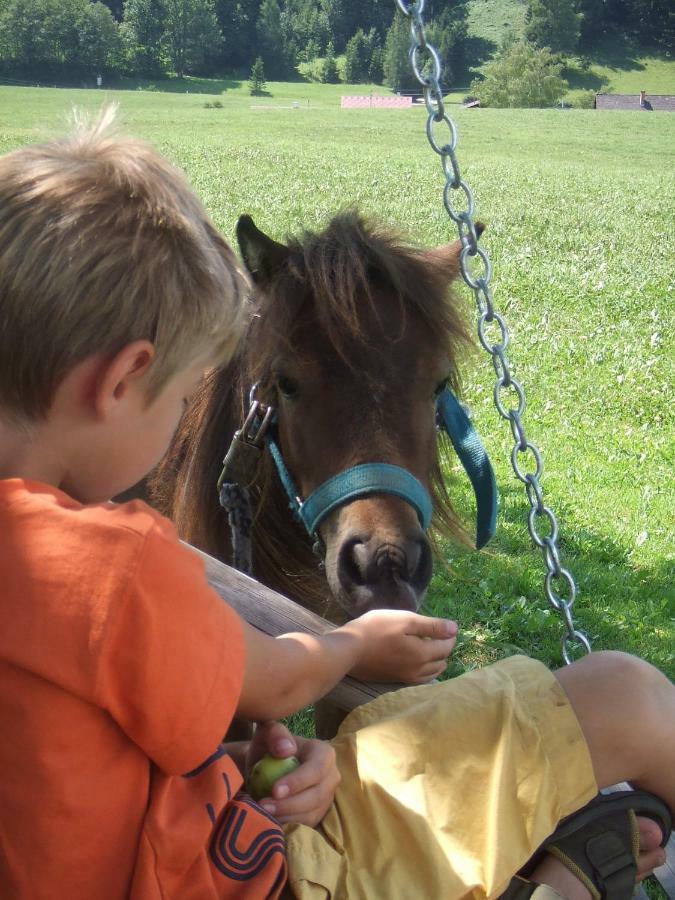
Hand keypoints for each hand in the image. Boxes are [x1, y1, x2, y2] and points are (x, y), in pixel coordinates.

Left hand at [246, 721, 339, 825]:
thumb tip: (287, 750)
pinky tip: (270, 821)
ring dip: (286, 817)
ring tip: (263, 813)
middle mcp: (331, 776)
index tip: (275, 790)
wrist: (268, 767)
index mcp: (324, 753)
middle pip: (316, 796)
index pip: (316, 770)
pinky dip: (288, 826)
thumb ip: (276, 734)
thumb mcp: (268, 733)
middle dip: (289, 804)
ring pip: (311, 814)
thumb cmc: (269, 747)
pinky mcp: (318, 814)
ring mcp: (327, 797)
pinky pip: (306, 825)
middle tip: (264, 806)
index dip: (298, 782)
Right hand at [341, 609, 457, 683]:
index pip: (446, 646)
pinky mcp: (395, 681)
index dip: (450, 635)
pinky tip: (420, 664)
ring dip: (437, 661)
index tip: (448, 627)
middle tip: (439, 636)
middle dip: (444, 648)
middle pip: (442, 661)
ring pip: (432, 673)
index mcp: (423, 654)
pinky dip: (426, 672)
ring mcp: (406, 678)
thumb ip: (431, 625)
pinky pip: (420, 680)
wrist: (348, 650)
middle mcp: (418, 670)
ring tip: (432, 649)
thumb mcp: (405, 620)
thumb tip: (454, 629)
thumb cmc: (376, 629)